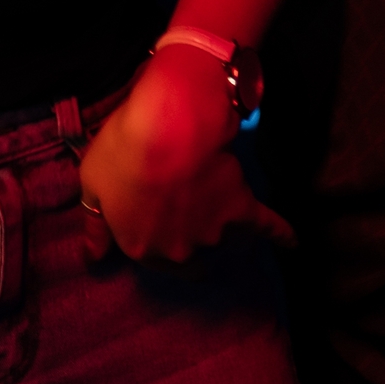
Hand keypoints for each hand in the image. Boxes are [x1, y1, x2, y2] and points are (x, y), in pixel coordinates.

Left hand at [78, 46, 293, 265]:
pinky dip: (280, 233)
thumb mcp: (92, 183)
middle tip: (180, 210)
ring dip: (217, 224)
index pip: (148, 254)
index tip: (150, 216)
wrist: (171, 124)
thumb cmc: (124, 149)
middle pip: (185, 254)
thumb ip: (95, 226)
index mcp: (141, 246)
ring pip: (218, 236)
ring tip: (211, 195)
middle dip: (183, 238)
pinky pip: (267, 227)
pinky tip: (292, 241)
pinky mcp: (242, 209)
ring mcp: (214, 232)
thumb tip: (92, 259)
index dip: (148, 233)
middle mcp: (179, 249)